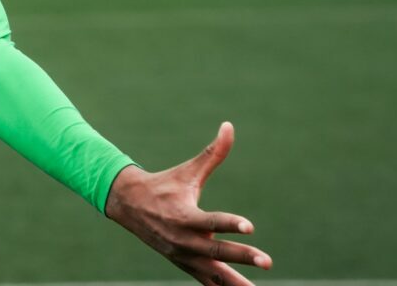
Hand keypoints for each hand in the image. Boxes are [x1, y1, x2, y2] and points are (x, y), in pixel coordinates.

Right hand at [105, 122, 271, 285]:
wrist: (129, 207)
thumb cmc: (164, 186)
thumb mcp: (188, 171)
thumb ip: (213, 153)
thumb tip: (229, 126)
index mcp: (184, 215)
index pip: (211, 221)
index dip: (230, 224)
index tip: (250, 226)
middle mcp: (184, 239)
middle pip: (216, 251)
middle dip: (242, 257)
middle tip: (267, 261)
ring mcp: (184, 256)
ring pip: (213, 274)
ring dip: (235, 282)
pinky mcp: (185, 265)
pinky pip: (206, 282)